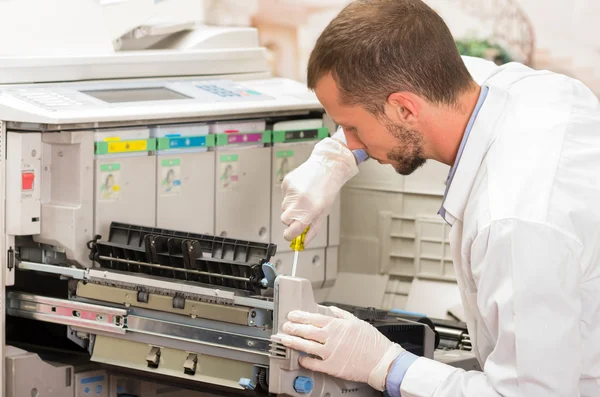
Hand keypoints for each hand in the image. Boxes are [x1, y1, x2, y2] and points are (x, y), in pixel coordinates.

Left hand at [278, 306, 405, 390]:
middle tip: (285, 326)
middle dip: (293, 328)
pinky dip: (305, 360)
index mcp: (337, 325)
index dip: (300, 316)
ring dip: (294, 342)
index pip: (313, 318)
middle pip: (307, 331)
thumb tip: (330, 309)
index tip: (292, 315)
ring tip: (285, 340)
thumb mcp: (357, 322)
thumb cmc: (372, 342)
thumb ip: (342, 314)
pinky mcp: (332, 367)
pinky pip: (313, 363)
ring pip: (306, 346)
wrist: (382, 361)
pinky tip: (300, 358)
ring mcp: (330, 353)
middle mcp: (332, 337)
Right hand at [281, 137, 358, 243]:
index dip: (290, 235)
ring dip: (292, 207)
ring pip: (284, 207)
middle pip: (284, 220)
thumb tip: (304, 242)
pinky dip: (291, 196)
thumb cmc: (328, 188)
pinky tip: (300, 190)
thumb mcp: (324, 212)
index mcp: (309, 210)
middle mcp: (298, 201)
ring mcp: (290, 191)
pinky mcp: (286, 183)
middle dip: (291, 220)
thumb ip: (313, 229)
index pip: (290, 231)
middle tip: (301, 214)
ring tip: (304, 198)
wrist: (327, 166)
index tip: (292, 235)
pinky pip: (284, 196)